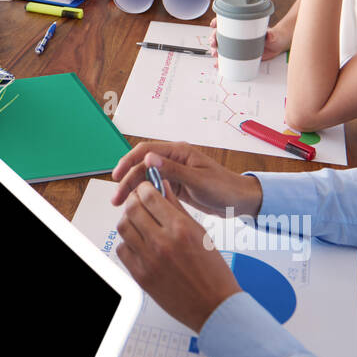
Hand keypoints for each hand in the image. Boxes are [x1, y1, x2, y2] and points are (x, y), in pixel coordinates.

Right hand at [111, 143, 261, 216]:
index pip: (146, 151)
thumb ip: (173, 169)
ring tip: (121, 204)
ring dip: (133, 189)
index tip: (117, 176)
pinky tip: (136, 205)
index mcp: (179, 151)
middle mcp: (173, 159)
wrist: (239, 201)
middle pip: (142, 165)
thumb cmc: (224, 188)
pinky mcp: (175, 185)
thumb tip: (149, 158)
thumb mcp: (198, 180)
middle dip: (127, 180)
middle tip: (117, 198)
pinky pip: (154, 187)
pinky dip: (143, 195)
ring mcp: (173, 172)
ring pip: (145, 177)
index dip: (128, 162)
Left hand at [115, 180, 241, 331]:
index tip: (146, 188)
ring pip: (123, 227)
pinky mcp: (140, 276)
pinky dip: (127, 242)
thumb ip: (177, 208)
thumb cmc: (213, 272)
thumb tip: (163, 188)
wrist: (214, 306)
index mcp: (180, 229)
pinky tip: (139, 243)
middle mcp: (162, 243)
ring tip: (138, 222)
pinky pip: (122, 250)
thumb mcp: (200, 233)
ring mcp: (149, 260)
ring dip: (129, 220)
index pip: (149, 196)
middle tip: (139, 202)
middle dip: (134, 200)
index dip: (145, 188)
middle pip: (132, 209)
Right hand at [209, 18, 289, 61]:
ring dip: (215, 50)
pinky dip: (222, 61)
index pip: (227, 21)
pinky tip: (217, 64)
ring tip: (215, 54)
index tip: (214, 24)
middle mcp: (238, 35)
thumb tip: (269, 35)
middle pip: (221, 34)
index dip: (218, 22)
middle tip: (214, 43)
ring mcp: (238, 45)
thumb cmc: (275, 37)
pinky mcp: (240, 55)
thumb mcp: (273, 35)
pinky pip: (228, 58)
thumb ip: (271, 35)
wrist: (278, 45)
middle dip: (214, 38)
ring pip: (222, 46)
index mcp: (243, 27)